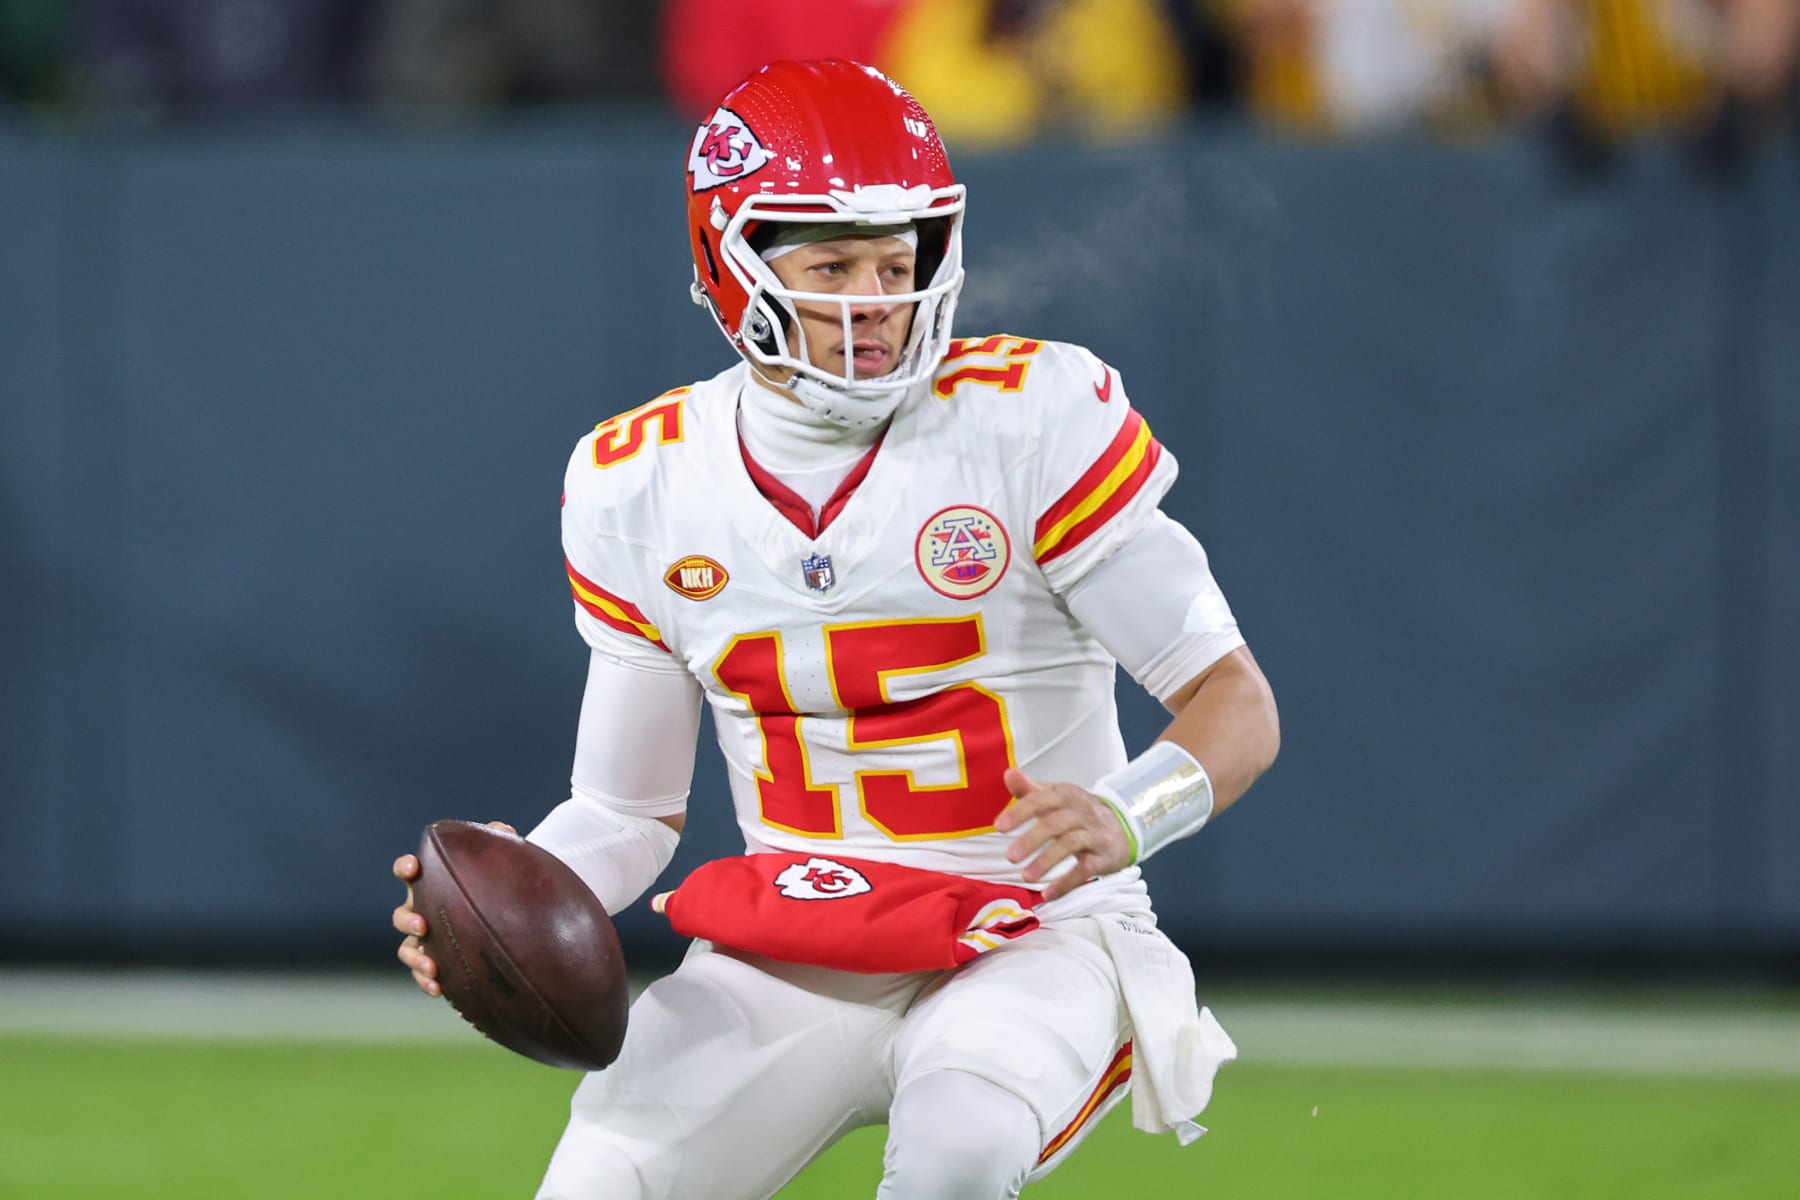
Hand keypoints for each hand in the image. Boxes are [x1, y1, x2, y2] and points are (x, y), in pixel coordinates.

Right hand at [393, 821, 515, 996]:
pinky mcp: (439, 961)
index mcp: (432, 881)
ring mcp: (429, 938)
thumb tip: (503, 830)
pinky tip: (439, 989)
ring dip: (415, 958)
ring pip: (408, 949)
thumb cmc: (497, 879)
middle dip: (408, 920)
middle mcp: (423, 909)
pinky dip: (427, 982)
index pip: (409, 871)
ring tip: (432, 968)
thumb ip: (499, 840)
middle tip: (424, 925)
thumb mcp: (501, 858)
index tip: (412, 868)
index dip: (405, 867)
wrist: (509, 911)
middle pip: (402, 915)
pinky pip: (424, 975)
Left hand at [995, 768, 1131, 902]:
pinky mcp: (1103, 856)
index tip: (999, 827)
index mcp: (1065, 795)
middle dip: (1031, 840)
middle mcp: (1081, 812)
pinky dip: (1066, 882)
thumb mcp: (1056, 797)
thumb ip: (1030, 790)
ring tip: (1025, 877)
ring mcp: (1094, 834)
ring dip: (1046, 861)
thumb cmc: (1078, 812)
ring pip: (1070, 844)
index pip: (1040, 800)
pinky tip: (1048, 894)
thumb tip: (1009, 774)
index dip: (1019, 812)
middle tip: (1010, 857)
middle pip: (1054, 823)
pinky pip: (1085, 869)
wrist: (1122, 827)